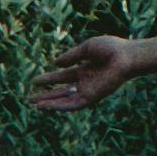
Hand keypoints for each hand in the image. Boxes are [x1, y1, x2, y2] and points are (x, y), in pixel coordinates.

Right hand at [31, 30, 146, 112]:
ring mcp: (88, 90)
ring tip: (34, 104)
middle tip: (29, 98)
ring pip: (65, 100)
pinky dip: (60, 106)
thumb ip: (71, 56)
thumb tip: (55, 63)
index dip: (48, 78)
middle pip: (61, 90)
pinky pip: (73, 105)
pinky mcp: (92, 97)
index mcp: (85, 69)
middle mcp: (86, 82)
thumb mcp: (87, 48)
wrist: (127, 57)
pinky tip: (47, 107)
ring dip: (50, 103)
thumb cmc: (112, 48)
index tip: (34, 81)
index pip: (63, 76)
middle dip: (45, 94)